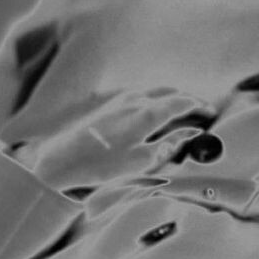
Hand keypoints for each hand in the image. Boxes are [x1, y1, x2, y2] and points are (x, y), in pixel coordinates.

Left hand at [5, 90, 207, 193]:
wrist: (49, 161)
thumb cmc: (94, 167)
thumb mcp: (141, 163)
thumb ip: (170, 146)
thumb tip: (192, 135)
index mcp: (147, 112)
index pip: (184, 102)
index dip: (201, 106)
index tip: (210, 113)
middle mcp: (131, 97)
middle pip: (167, 92)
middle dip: (185, 100)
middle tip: (196, 112)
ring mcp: (111, 96)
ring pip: (147, 91)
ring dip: (163, 99)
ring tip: (170, 113)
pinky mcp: (94, 101)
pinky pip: (127, 95)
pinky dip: (142, 100)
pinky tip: (138, 114)